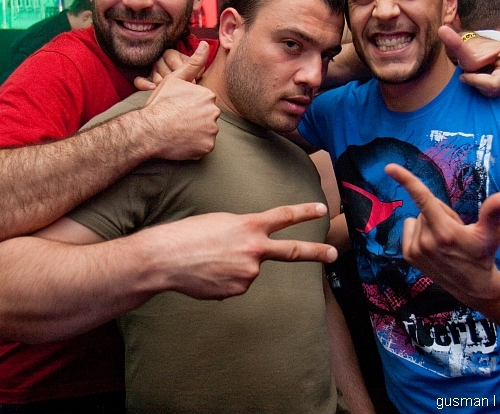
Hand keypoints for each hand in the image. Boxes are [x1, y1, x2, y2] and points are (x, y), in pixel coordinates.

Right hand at [138, 45, 219, 160]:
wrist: (149, 130)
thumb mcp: (174, 79)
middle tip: (178, 122)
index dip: (190, 106)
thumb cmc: (159, 104)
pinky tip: (181, 142)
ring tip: (179, 132)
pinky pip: (204, 146)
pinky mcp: (207, 147)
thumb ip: (193, 63)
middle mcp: (214, 112)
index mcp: (208, 95)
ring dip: (196, 133)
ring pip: (207, 132)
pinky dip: (195, 146)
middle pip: (208, 117)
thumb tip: (205, 45)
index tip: (177, 109)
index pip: (204, 102)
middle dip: (196, 119)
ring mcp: (212, 131)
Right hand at [161, 202, 336, 299]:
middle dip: (315, 252)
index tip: (321, 210)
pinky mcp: (238, 290)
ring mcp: (248, 272)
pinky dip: (224, 280)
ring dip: (233, 267)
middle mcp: (254, 249)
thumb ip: (243, 233)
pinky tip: (207, 274)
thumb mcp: (221, 222)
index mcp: (249, 225)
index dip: (304, 212)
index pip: (283, 216)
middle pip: (291, 251)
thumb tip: (251, 254)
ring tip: (208, 261)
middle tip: (333, 254)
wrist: (166, 258)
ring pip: (248, 270)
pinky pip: (236, 284)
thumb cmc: (188, 235)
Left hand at [384, 163, 499, 302]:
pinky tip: (433, 244)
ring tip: (446, 240)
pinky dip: (420, 231)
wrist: (473, 286)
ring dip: (430, 223)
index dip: (407, 180)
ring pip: (418, 218)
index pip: (424, 199)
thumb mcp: (492, 232)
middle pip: (427, 208)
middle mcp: (426, 241)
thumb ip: (493, 211)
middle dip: (440, 213)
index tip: (390, 167)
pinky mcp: (408, 255)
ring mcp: (415, 249)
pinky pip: (409, 228)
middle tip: (455, 230)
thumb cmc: (484, 255)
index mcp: (445, 231)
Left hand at [440, 26, 499, 97]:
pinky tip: (484, 82)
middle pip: (496, 85)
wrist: (476, 57)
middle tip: (467, 74)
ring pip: (496, 91)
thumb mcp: (462, 50)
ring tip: (478, 75)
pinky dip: (486, 90)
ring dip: (481, 87)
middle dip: (477, 82)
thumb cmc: (472, 53)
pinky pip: (498, 94)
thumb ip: (453, 42)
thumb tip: (441, 29)